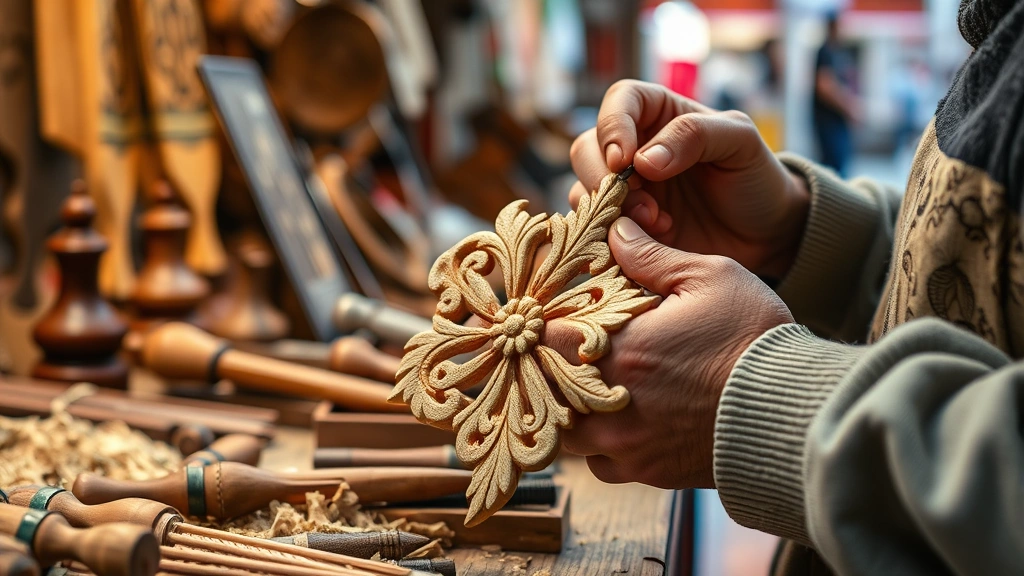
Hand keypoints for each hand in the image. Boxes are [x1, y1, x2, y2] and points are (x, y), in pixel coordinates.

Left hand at [544, 218, 792, 488]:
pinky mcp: (647, 471)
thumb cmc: (753, 338)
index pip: (546, 338)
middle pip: (543, 391)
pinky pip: (601, 465)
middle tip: (558, 353)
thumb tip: (615, 230)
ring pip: (566, 434)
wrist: (793, 412)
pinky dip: (600, 447)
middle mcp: (609, 403)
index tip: (547, 316)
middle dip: (547, 370)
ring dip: (568, 411)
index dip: (541, 325)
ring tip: (582, 390)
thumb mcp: (710, 278)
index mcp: (617, 350)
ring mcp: (626, 443)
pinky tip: (617, 424)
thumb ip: (652, 255)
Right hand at [569, 80, 809, 278]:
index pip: (620, 101)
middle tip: (641, 203)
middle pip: (587, 148)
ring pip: (583, 189)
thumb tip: (643, 159)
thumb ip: (694, 135)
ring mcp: (626, 189)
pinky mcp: (624, 226)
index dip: (613, 127)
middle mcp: (634, 148)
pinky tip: (651, 242)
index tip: (624, 160)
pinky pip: (594, 227)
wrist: (766, 235)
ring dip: (611, 210)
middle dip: (604, 177)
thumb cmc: (755, 178)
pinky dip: (612, 236)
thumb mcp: (740, 142)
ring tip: (658, 224)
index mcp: (661, 114)